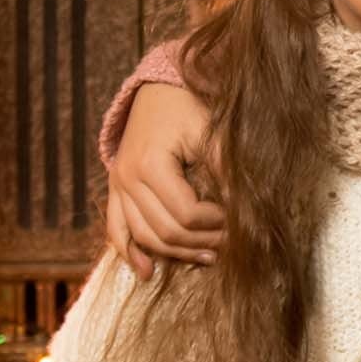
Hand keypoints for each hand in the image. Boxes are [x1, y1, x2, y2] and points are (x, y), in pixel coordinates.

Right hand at [107, 81, 220, 278]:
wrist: (157, 89)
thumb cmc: (188, 106)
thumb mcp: (211, 131)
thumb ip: (226, 168)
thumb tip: (245, 208)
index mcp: (150, 164)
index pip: (186, 213)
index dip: (215, 223)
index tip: (238, 220)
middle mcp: (127, 178)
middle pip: (165, 230)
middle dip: (201, 242)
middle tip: (231, 244)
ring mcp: (117, 185)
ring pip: (143, 236)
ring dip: (176, 252)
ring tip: (209, 257)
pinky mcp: (115, 189)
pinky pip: (116, 230)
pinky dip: (130, 252)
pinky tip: (146, 273)